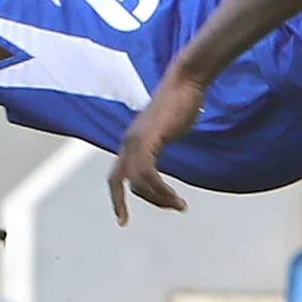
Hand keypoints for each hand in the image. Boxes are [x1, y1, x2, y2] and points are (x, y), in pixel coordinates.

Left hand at [108, 69, 206, 223]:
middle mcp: (128, 142)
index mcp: (130, 142)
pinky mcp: (148, 138)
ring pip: (138, 181)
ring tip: (180, 204)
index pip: (115, 177)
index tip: (122, 220)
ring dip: (159, 198)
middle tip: (172, 207)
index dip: (117, 200)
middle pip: (124, 183)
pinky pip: (147, 173)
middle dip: (147, 200)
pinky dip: (160, 189)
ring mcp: (136, 140)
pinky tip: (175, 196)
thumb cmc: (181, 102)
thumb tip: (163, 159)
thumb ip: (160, 145)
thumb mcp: (167, 130)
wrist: (186, 81)